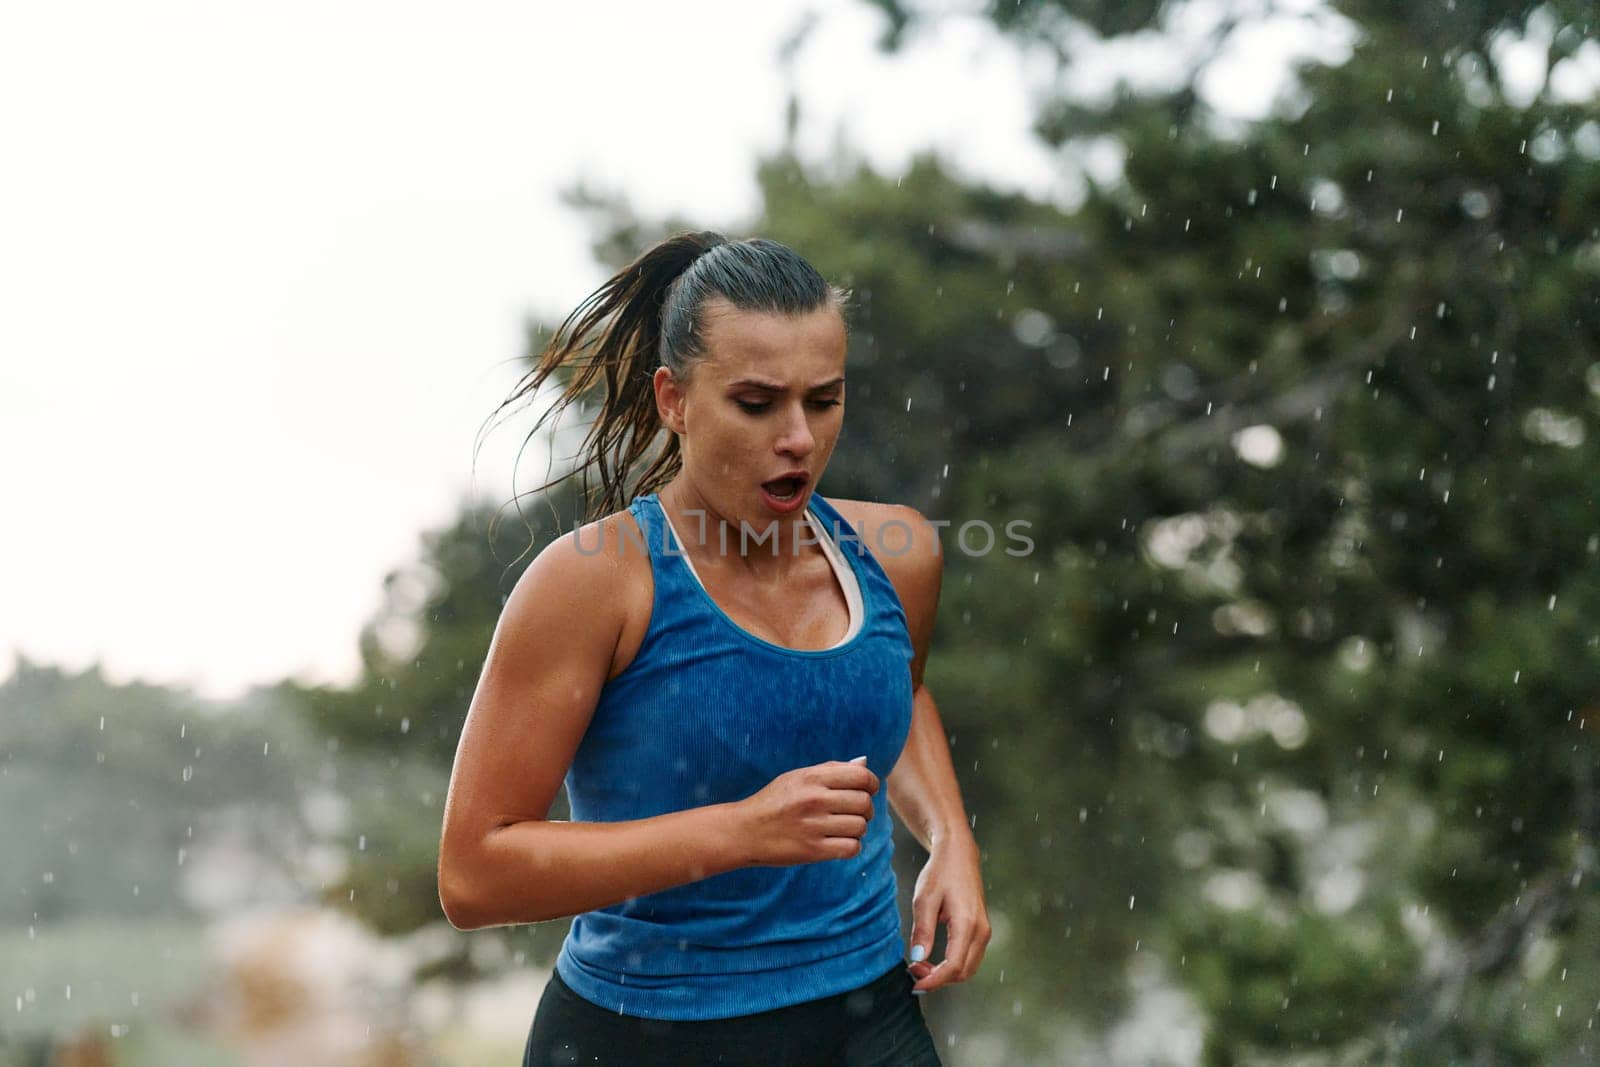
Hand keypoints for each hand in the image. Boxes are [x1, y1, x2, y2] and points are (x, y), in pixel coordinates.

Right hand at [736, 757, 878, 866]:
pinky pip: (852, 848)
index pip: (861, 777)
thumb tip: (864, 764)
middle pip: (864, 803)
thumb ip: (831, 770)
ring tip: (843, 828)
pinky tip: (839, 842)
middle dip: (865, 809)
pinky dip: (851, 846)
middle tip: (854, 812)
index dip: (871, 784)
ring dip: (857, 829)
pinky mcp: (813, 851)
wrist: (744, 831)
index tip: (867, 790)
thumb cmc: (773, 801)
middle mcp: (815, 800)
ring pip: (860, 827)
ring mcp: (814, 826)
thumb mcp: (797, 777)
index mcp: (812, 778)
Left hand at [905, 834, 989, 993]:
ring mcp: (984, 931)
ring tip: (920, 964)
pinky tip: (933, 958)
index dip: (934, 980)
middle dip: (938, 979)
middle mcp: (981, 931)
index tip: (915, 985)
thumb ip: (923, 930)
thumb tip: (918, 957)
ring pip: (968, 968)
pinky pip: (969, 958)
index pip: (953, 966)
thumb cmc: (940, 873)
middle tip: (913, 971)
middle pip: (963, 972)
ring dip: (945, 974)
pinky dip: (952, 965)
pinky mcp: (981, 930)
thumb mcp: (924, 899)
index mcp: (967, 924)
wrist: (958, 855)